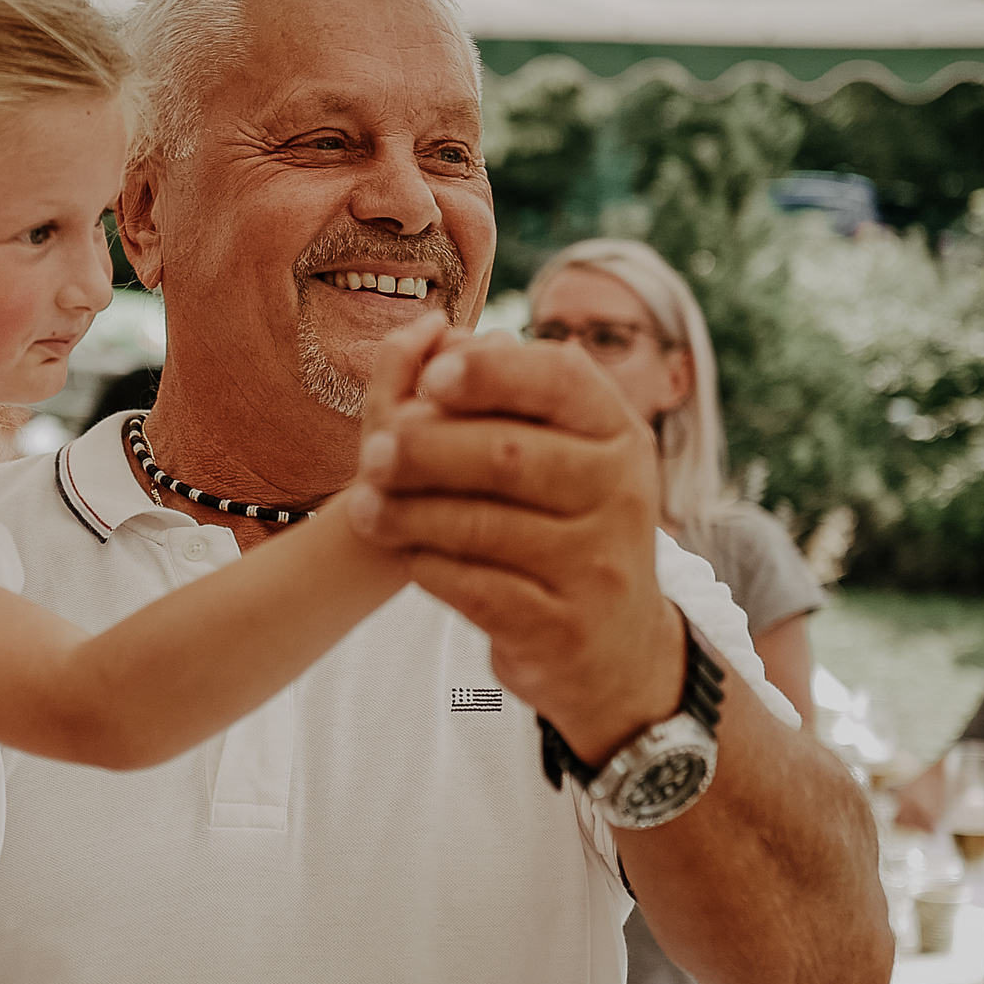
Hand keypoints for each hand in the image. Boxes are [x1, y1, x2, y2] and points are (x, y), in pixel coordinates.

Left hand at [348, 330, 671, 754]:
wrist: (616, 648)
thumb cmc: (569, 527)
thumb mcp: (568, 456)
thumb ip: (511, 397)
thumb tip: (429, 335)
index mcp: (620, 436)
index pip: (561, 380)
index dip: (491, 372)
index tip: (430, 379)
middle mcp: (621, 496)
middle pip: (509, 455)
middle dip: (427, 449)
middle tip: (369, 452)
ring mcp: (597, 566)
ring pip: (483, 526)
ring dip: (409, 511)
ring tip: (362, 505)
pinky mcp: (561, 628)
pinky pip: (476, 587)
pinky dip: (431, 565)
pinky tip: (407, 554)